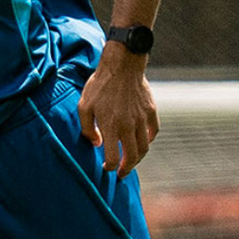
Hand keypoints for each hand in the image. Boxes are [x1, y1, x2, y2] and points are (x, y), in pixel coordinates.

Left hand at [77, 43, 159, 177]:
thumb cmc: (99, 85)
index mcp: (110, 126)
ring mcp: (141, 119)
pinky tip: (143, 141)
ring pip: (144, 147)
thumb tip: (96, 144)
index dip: (109, 167)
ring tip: (131, 162)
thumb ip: (87, 129)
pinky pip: (153, 132)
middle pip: (132, 157)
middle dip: (126, 169)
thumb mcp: (84, 106)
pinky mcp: (150, 111)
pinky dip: (149, 140)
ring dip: (138, 159)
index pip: (113, 158)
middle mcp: (127, 126)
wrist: (122, 65)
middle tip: (121, 174)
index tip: (106, 168)